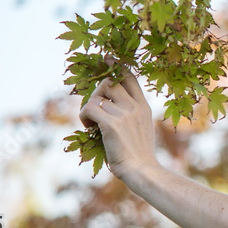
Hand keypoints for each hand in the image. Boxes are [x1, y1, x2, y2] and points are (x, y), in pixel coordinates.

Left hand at [78, 62, 158, 182]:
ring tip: (92, 125)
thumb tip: (111, 107)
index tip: (107, 57)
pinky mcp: (111, 123)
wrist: (142, 170)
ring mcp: (124, 113)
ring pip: (96, 97)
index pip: (130, 77)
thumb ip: (132, 115)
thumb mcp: (142, 129)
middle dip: (97, 92)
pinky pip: (88, 109)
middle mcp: (135, 106)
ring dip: (89, 108)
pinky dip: (84, 117)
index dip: (117, 65)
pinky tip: (90, 129)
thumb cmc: (139, 155)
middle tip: (94, 108)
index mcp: (144, 107)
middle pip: (110, 82)